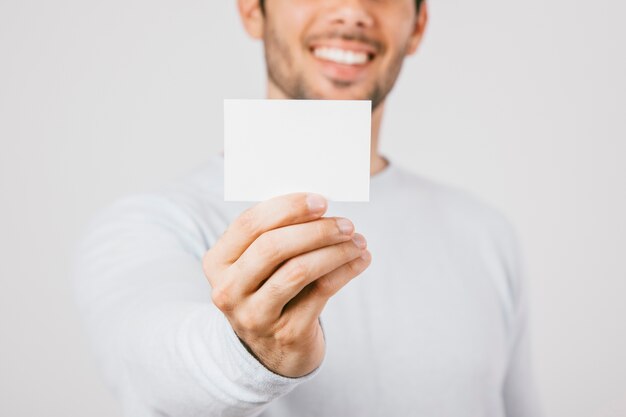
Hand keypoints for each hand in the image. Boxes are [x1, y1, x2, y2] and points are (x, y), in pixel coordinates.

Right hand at [202, 192, 370, 377]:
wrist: (272, 351)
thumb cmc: (269, 289)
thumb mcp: (258, 264)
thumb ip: (276, 234)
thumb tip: (320, 205)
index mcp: (218, 262)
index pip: (249, 224)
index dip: (287, 208)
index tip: (320, 200)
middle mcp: (228, 290)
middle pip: (273, 246)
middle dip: (315, 230)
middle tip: (346, 224)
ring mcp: (255, 315)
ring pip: (298, 270)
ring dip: (334, 251)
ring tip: (358, 241)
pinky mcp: (286, 333)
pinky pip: (321, 292)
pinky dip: (345, 271)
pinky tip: (360, 260)